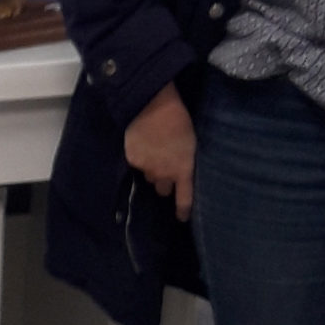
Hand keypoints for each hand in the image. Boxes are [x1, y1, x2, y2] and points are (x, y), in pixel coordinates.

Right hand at [124, 82, 195, 220]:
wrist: (153, 106)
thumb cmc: (180, 120)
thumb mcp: (191, 143)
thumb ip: (186, 161)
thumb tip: (181, 169)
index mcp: (183, 170)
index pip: (184, 199)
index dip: (182, 211)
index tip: (181, 218)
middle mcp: (164, 174)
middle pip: (163, 189)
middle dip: (165, 182)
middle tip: (166, 169)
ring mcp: (147, 168)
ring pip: (149, 177)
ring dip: (152, 170)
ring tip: (155, 154)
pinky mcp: (133, 159)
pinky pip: (137, 165)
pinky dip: (140, 159)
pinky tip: (143, 145)